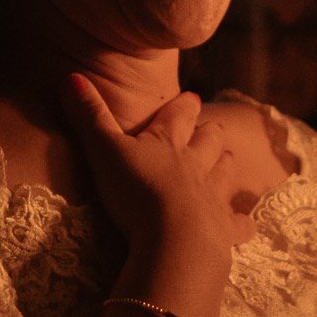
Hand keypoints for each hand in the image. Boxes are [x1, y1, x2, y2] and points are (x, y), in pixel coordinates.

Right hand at [59, 76, 244, 263]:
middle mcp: (196, 165)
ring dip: (226, 166)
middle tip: (213, 129)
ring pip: (226, 174)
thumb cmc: (137, 193)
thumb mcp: (104, 152)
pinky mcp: (224, 230)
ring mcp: (213, 197)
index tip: (191, 98)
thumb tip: (70, 76)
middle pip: (210, 141)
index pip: (178, 115)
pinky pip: (239, 224)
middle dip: (211, 134)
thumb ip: (89, 117)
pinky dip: (241, 222)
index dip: (183, 106)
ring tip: (228, 161)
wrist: (175, 240)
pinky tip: (245, 225)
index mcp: (168, 143)